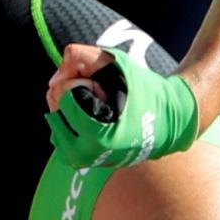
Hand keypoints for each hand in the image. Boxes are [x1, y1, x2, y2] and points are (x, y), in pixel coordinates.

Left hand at [44, 44, 197, 168]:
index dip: (81, 81)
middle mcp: (88, 153)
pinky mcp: (82, 162)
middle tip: (100, 97)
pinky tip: (86, 117)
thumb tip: (52, 81)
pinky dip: (67, 121)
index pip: (62, 95)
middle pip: (54, 108)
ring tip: (94, 107)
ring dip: (67, 108)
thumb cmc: (142, 89)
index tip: (103, 87)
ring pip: (53, 122)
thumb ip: (79, 57)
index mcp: (97, 134)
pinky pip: (58, 134)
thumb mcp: (114, 62)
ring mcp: (84, 161)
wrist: (167, 121)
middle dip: (71, 94)